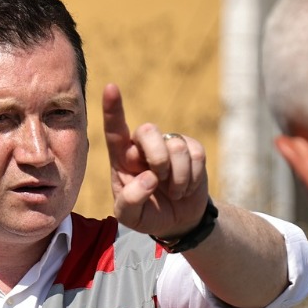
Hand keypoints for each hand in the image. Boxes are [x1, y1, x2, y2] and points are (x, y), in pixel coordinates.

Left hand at [102, 84, 210, 239]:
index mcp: (122, 159)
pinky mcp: (192, 148)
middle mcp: (143, 146)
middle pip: (148, 131)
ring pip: (176, 146)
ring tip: (173, 191)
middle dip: (158, 159)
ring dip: (177, 178)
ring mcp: (169, 144)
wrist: (178, 219)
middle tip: (159, 181)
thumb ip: (130, 201)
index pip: (115, 131)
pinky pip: (196, 155)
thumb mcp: (130, 217)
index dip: (113, 110)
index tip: (111, 88)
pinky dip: (192, 178)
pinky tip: (186, 187)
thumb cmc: (147, 214)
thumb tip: (149, 177)